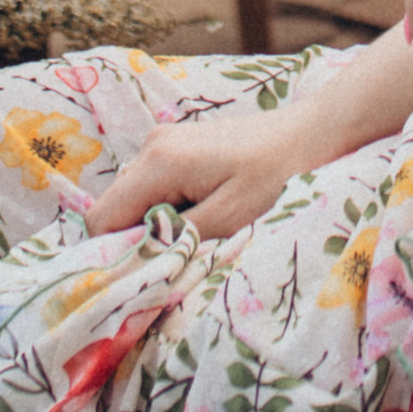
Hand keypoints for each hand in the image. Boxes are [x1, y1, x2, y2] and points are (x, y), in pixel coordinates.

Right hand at [87, 99, 335, 242]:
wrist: (310, 135)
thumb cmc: (276, 178)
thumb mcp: (227, 220)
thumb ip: (176, 242)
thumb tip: (133, 265)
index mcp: (159, 161)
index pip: (102, 219)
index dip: (114, 255)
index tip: (146, 276)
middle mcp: (152, 145)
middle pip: (116, 209)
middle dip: (138, 241)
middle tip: (180, 258)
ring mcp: (165, 141)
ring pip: (135, 200)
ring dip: (157, 225)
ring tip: (200, 233)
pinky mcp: (179, 145)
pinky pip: (155, 187)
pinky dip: (170, 208)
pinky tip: (205, 213)